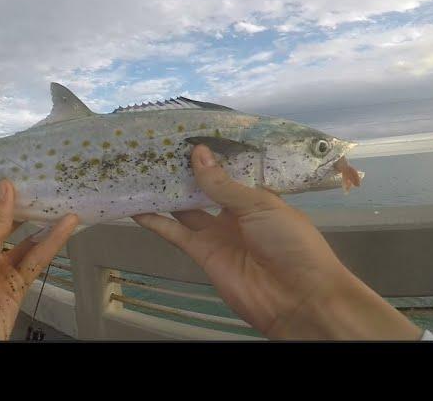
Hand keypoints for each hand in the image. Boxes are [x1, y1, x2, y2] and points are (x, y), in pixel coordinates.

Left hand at [0, 179, 78, 339]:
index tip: (17, 171)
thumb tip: (5, 185)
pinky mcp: (15, 289)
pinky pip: (35, 261)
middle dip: (22, 205)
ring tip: (63, 200)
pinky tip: (67, 226)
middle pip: (3, 224)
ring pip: (24, 242)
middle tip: (45, 182)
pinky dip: (52, 243)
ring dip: (43, 223)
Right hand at [134, 145, 421, 339]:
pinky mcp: (202, 253)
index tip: (185, 136)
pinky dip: (156, 222)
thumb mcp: (260, 206)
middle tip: (156, 149)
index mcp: (255, 196)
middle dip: (182, 172)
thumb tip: (197, 153)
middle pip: (202, 188)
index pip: (227, 171)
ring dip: (165, 193)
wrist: (297, 298)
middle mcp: (234, 212)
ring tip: (140, 172)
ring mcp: (216, 233)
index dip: (208, 155)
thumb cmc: (290, 242)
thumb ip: (224, 184)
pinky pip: (175, 233)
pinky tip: (135, 208)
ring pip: (185, 208)